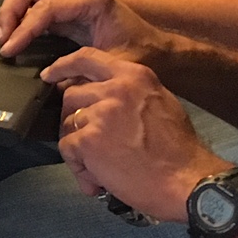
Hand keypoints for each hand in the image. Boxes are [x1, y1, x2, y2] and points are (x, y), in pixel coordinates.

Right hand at [0, 0, 163, 62]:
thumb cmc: (143, 54)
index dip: (23, 28)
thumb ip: (82, 68)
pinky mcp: (67, 11)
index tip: (9, 49)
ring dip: (10, 14)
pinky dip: (16, 19)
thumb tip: (47, 77)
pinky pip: (34, 9)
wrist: (160, 51)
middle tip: (0, 40)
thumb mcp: (115, 64)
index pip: (45, 8)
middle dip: (10, 13)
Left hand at [48, 47, 228, 219]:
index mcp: (134, 76)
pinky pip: (68, 148)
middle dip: (73, 117)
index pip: (88, 57)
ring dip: (78, 146)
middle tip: (85, 139)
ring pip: (67, 123)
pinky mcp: (89, 140)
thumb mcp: (160, 102)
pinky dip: (78, 167)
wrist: (188, 180)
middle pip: (71, 94)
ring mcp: (100, 113)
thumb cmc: (179, 148)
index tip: (50, 75)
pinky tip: (95, 180)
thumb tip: (103, 94)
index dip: (63, 66)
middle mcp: (115, 89)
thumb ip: (130, 93)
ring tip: (97, 167)